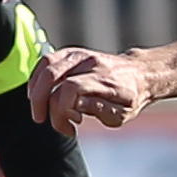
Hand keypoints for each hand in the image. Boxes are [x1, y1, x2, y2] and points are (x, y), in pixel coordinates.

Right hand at [30, 47, 152, 137]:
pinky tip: (38, 95)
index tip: (72, 124)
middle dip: (40, 101)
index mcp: (105, 79)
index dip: (63, 108)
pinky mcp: (72, 53)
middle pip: (52, 75)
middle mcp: (90, 63)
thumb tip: (74, 107)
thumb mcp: (123, 113)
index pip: (72, 88)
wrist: (141, 74)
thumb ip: (99, 110)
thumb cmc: (131, 97)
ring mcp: (80, 54)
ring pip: (46, 65)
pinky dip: (37, 78)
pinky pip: (46, 61)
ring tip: (39, 109)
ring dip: (35, 89)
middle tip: (41, 119)